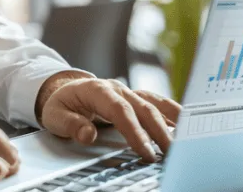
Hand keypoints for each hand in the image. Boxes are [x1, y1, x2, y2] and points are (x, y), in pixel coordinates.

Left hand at [38, 76, 180, 161]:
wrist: (66, 90)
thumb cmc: (62, 103)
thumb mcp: (55, 115)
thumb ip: (70, 124)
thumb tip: (87, 135)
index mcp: (97, 90)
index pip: (120, 111)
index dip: (134, 131)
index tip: (145, 151)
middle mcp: (118, 89)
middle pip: (143, 108)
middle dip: (159, 132)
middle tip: (171, 153)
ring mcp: (130, 92)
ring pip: (155, 104)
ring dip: (172, 122)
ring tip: (186, 140)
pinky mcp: (138, 97)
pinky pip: (159, 103)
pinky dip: (173, 114)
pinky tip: (187, 125)